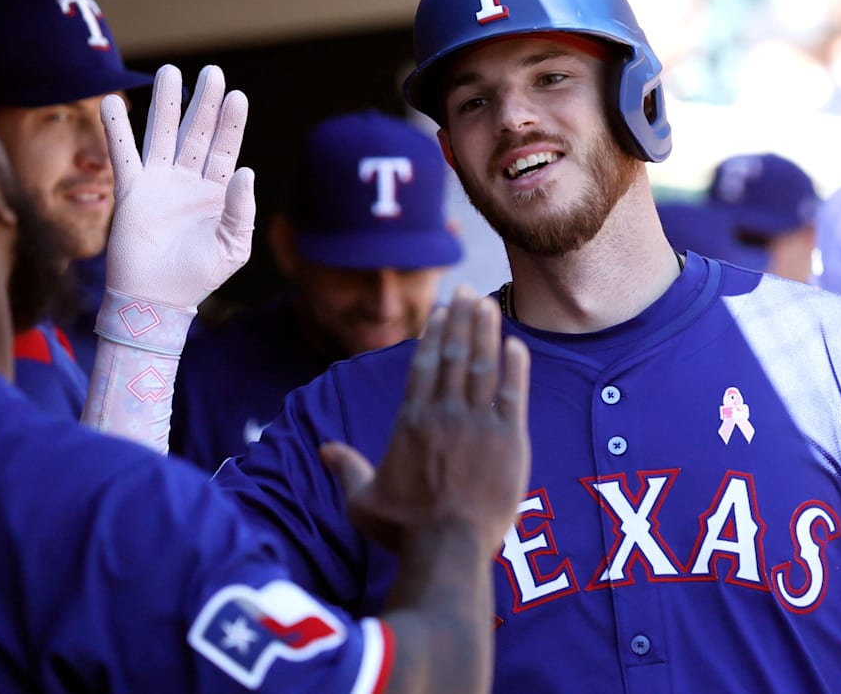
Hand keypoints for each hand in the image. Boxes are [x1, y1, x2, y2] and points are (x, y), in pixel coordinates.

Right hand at [100, 64, 253, 308]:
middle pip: (197, 133)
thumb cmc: (198, 277)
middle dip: (204, 103)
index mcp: (215, 193)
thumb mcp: (232, 247)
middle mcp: (187, 182)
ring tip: (167, 70)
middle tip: (212, 72)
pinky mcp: (130, 192)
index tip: (236, 95)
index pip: (225, 149)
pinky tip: (111, 102)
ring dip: (165, 104)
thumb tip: (245, 171)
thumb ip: (241, 210)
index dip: (231, 123)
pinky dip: (117, 129)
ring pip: (163, 135)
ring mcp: (159, 184)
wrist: (156, 300)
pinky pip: (124, 155)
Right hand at [321, 288, 530, 555]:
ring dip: (485, 332)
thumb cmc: (403, 529)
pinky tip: (517, 345)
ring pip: (483, 367)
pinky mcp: (509, 441)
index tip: (441, 312)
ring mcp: (477, 425)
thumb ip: (347, 469)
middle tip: (466, 291)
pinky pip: (513, 395)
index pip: (423, 366)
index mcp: (410, 422)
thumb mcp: (362, 500)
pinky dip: (516, 368)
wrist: (447, 549)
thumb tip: (323, 450)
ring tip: (488, 304)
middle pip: (454, 356)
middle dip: (460, 320)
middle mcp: (443, 414)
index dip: (433, 335)